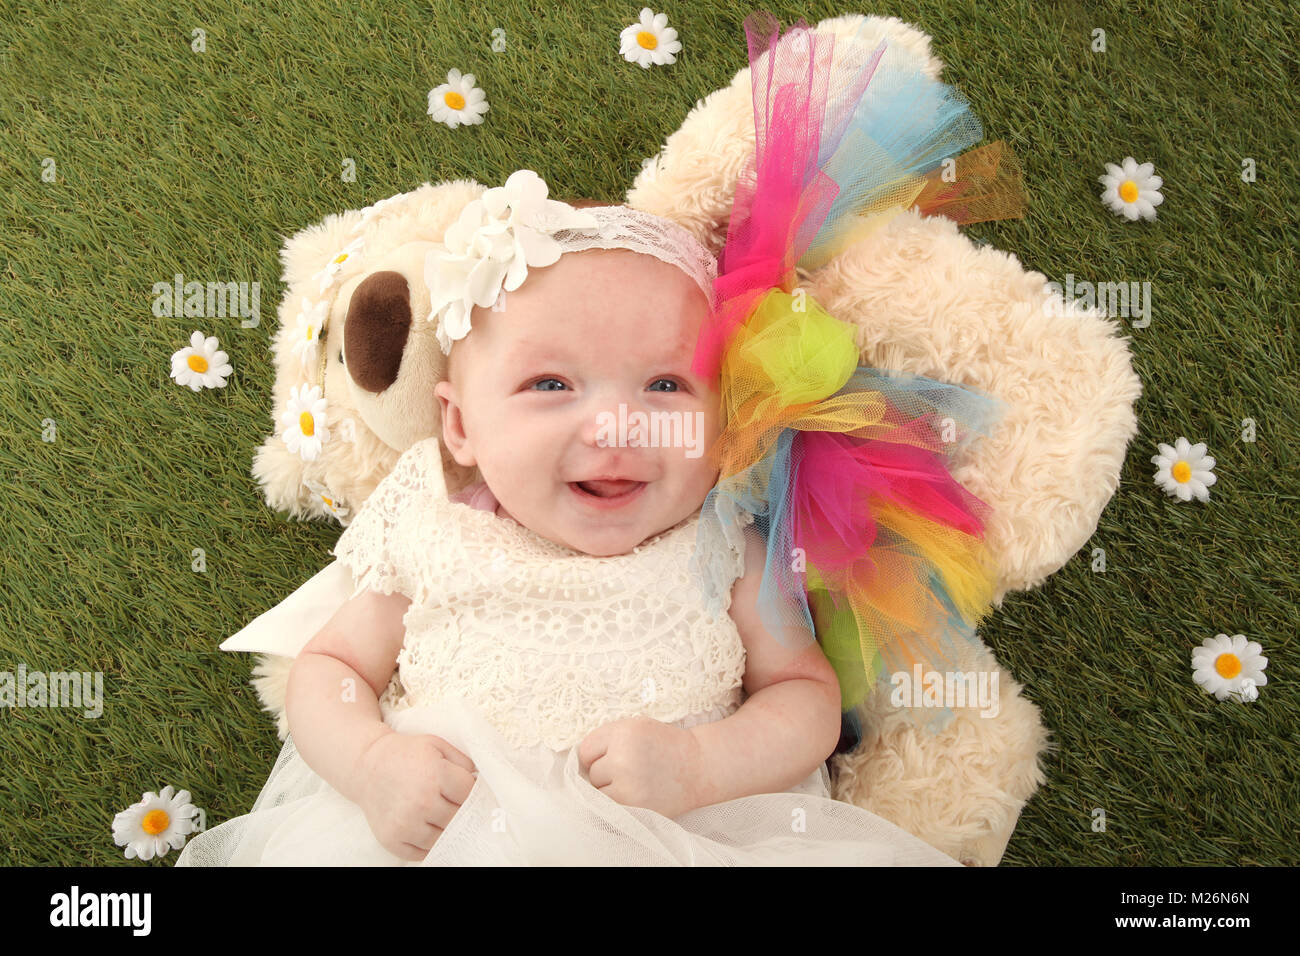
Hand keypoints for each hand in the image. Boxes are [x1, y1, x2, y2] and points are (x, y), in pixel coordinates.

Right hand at [354, 730, 477, 861]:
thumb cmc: (406, 754)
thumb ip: (464, 761)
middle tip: (455, 804)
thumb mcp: (437, 745)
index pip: (469, 794)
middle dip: (461, 811)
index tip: (469, 790)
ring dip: (446, 829)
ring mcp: (405, 824)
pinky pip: (422, 853)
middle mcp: (420, 802)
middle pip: (459, 818)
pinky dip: (428, 845)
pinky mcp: (391, 840)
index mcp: (434, 775)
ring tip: (440, 815)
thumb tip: (482, 781)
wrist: (366, 766)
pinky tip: (427, 829)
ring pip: (443, 839)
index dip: (473, 791)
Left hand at [577, 716, 705, 819]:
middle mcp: (624, 758)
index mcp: (623, 733)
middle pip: (592, 773)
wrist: (698, 767)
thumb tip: (576, 762)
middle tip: (631, 769)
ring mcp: (629, 786)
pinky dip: (618, 804)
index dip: (597, 754)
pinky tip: (634, 794)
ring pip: (598, 793)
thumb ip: (606, 738)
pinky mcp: (635, 808)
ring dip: (610, 790)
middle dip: (605, 772)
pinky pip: (609, 809)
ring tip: (634, 782)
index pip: (585, 749)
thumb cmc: (663, 745)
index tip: (611, 756)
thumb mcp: (636, 727)